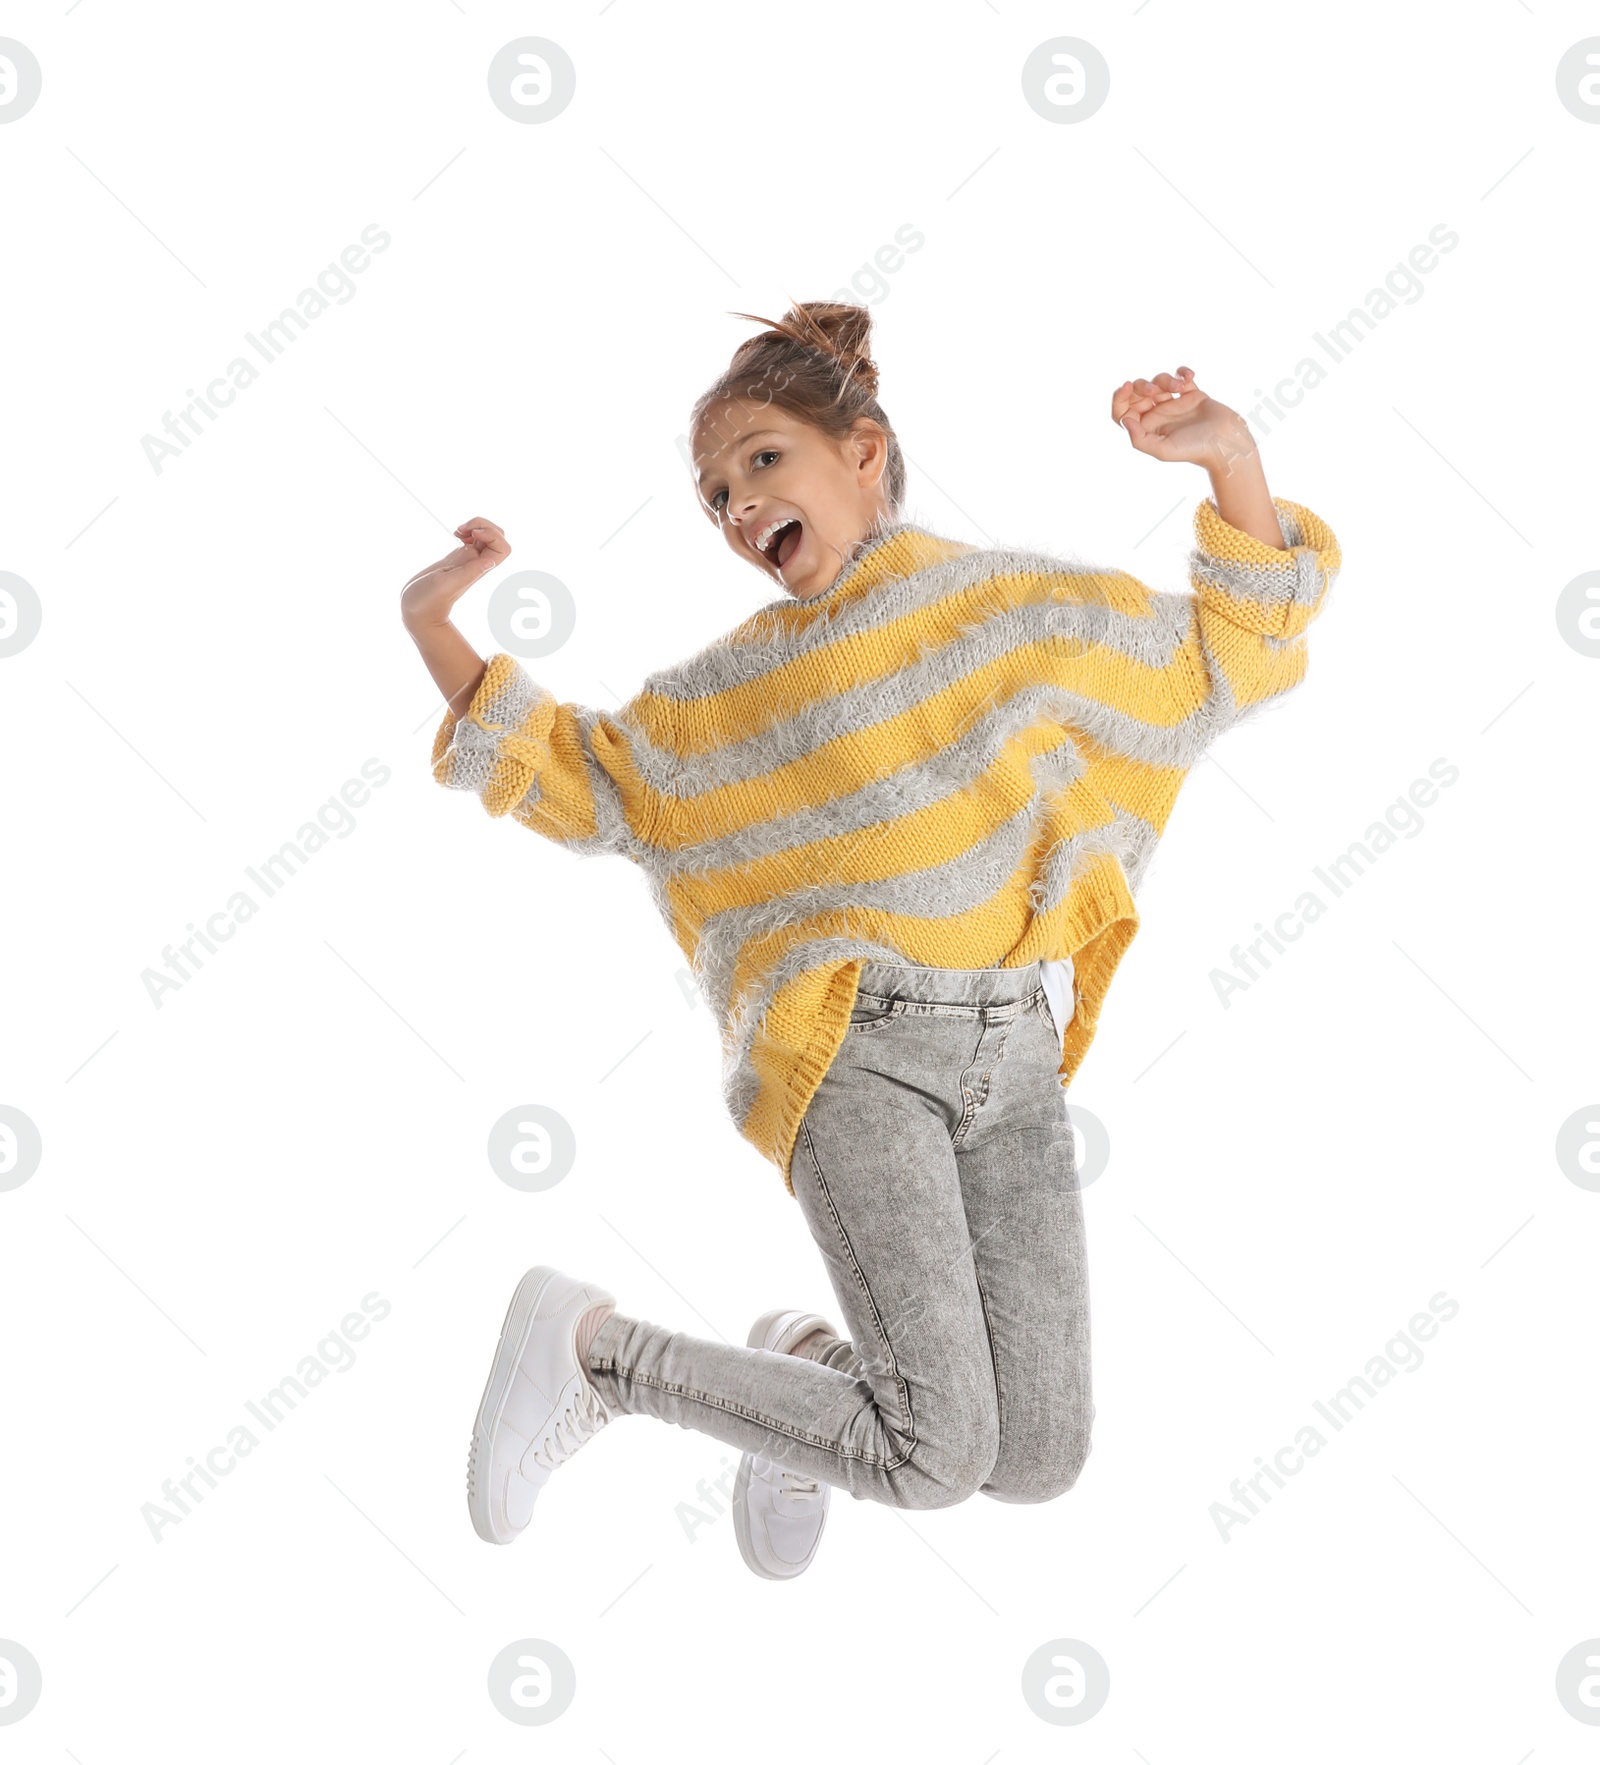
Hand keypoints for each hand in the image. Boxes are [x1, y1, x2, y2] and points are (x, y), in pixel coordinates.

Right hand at [400, 517, 511, 627]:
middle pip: (497, 537)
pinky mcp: (458, 557)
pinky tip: (456, 534)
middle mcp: (478, 564)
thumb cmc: (428, 601)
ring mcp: (469, 560)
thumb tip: (491, 563)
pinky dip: (467, 530)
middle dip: (482, 525)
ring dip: (475, 525)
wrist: (417, 609)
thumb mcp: (446, 584)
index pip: (503, 547)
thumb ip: (468, 572)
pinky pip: (473, 539)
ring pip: (486, 535)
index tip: (472, 535)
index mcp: (479, 569)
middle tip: (461, 530)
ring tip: (458, 531)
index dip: (491, 534)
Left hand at [1111, 368, 1253, 470]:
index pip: (1123, 411)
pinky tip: (1189, 376)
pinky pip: (1181, 376)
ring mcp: (1175, 404)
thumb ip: (1139, 439)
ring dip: (1166, 379)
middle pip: (1138, 393)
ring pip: (1159, 381)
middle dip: (1142, 386)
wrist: (1226, 441)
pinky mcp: (1192, 394)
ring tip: (1179, 387)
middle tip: (1154, 391)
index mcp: (1148, 429)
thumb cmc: (1195, 449)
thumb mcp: (1163, 450)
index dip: (1119, 398)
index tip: (1125, 386)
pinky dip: (1182, 372)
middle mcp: (1159, 415)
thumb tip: (1124, 420)